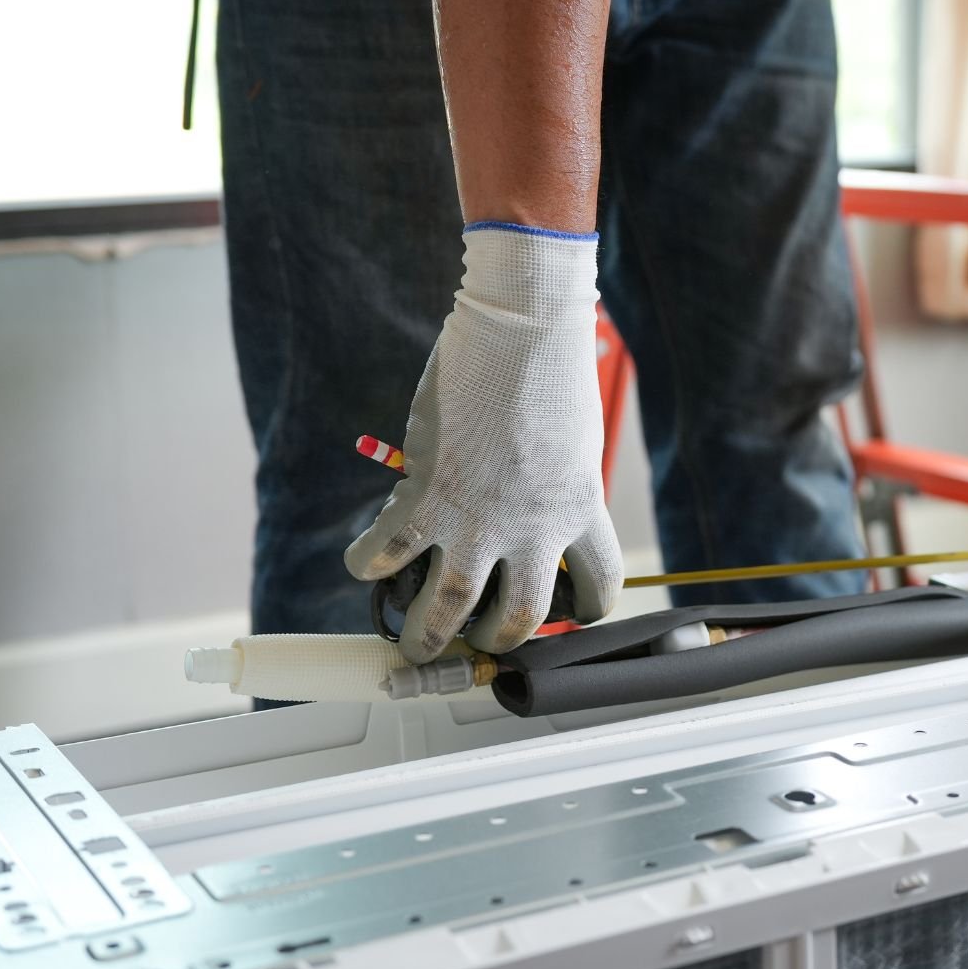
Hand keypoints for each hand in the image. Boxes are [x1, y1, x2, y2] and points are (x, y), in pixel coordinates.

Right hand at [345, 224, 622, 662]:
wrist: (521, 326)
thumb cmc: (547, 366)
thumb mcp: (569, 440)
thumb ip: (548, 484)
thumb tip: (511, 507)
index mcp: (581, 511)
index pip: (601, 588)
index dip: (582, 611)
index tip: (562, 614)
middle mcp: (537, 528)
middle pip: (523, 616)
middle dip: (495, 640)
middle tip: (474, 640)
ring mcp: (482, 518)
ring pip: (452, 608)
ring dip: (428, 634)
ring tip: (414, 642)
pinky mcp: (430, 496)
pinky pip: (391, 552)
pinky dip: (371, 565)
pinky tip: (365, 564)